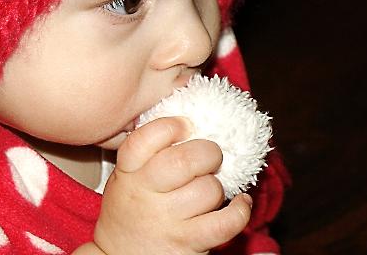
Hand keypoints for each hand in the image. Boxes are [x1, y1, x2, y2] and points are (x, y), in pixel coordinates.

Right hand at [90, 117, 251, 254]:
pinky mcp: (188, 243)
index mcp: (128, 173)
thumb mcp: (125, 178)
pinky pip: (226, 222)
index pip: (145, 139)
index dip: (171, 126)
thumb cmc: (130, 211)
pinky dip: (241, 210)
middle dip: (208, 152)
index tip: (186, 125)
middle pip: (184, 161)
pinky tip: (241, 203)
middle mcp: (145, 195)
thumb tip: (189, 123)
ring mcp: (167, 221)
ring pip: (209, 190)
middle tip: (210, 155)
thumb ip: (147, 154)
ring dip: (217, 186)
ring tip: (210, 190)